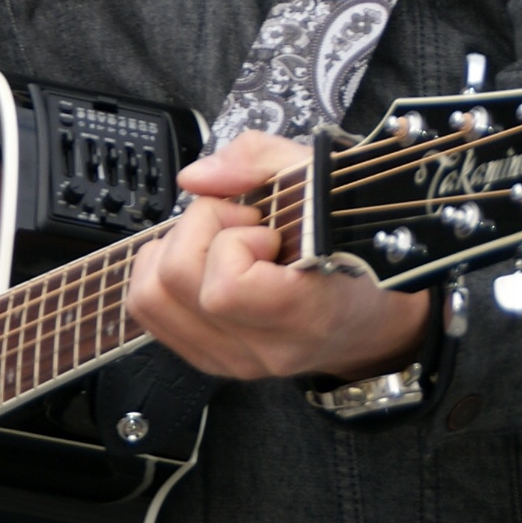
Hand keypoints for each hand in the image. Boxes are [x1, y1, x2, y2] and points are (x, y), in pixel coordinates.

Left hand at [125, 132, 429, 382]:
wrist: (371, 320)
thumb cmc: (356, 249)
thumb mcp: (327, 182)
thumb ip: (261, 161)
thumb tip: (197, 177)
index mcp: (305, 315)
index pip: (226, 289)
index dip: (232, 241)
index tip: (265, 228)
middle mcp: (263, 348)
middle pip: (173, 283)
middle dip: (197, 230)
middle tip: (239, 223)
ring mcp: (232, 361)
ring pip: (149, 299)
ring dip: (173, 251)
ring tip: (218, 241)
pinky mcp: (209, 360)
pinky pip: (151, 314)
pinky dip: (164, 274)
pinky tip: (204, 260)